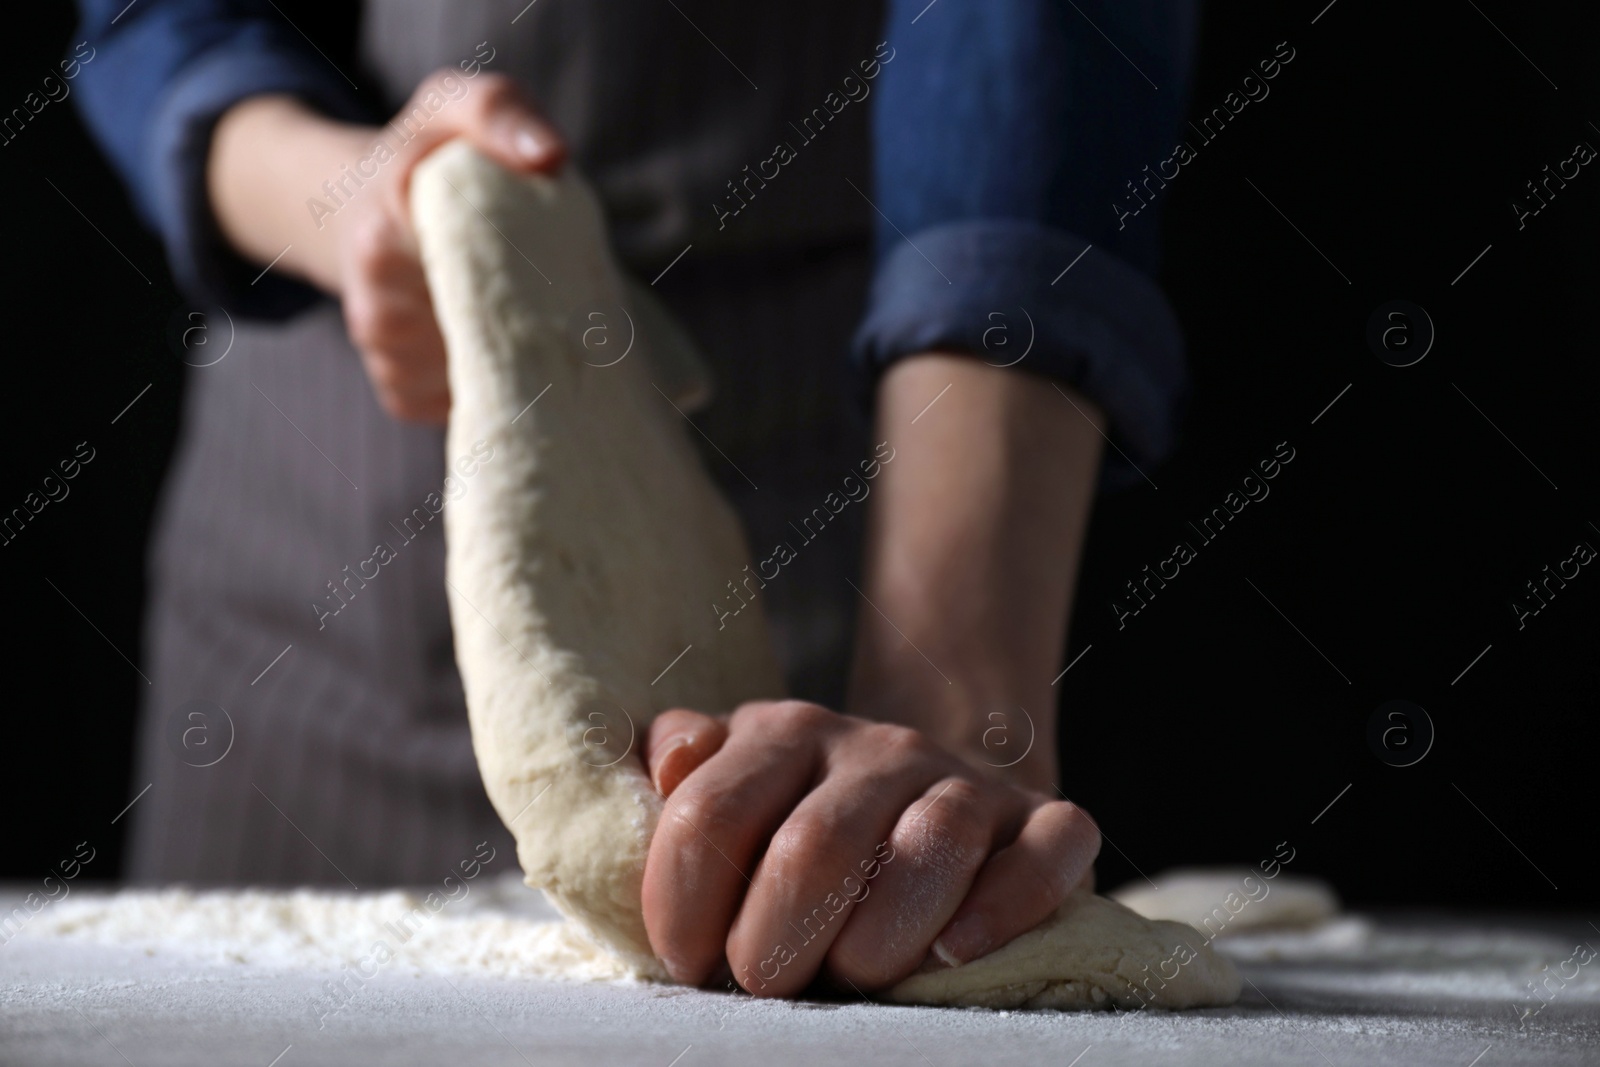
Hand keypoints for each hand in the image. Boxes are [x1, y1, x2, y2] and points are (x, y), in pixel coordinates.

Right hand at [207, 72, 564, 421]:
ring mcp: (387, 358)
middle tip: (563, 295)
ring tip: (532, 309)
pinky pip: (468, 403)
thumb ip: (500, 112)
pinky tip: (504, 342)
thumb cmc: (426, 154)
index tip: (552, 260)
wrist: (360, 205)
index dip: (523, 272)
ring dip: (520, 349)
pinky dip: (500, 378)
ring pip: (483, 376)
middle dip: (530, 320)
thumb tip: (551, 156)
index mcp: (382, 238)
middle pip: (485, 338)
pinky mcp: (400, 394)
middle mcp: (375, 310)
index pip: (472, 274)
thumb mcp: (453, 106)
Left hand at [639, 701, 1099, 996]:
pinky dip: (1001, 909)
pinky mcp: (1045, 822)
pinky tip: (953, 954)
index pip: (710, 814)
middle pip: (815, 847)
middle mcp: (878, 747)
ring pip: (932, 847)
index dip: (682, 906)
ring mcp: (966, 783)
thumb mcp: (733, 780)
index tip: (687, 962)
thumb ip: (685, 771)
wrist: (930, 790)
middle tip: (766, 984)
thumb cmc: (806, 813)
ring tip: (856, 976)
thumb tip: (667, 765)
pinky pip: (1043, 855)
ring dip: (879, 939)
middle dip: (774, 941)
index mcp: (785, 733)